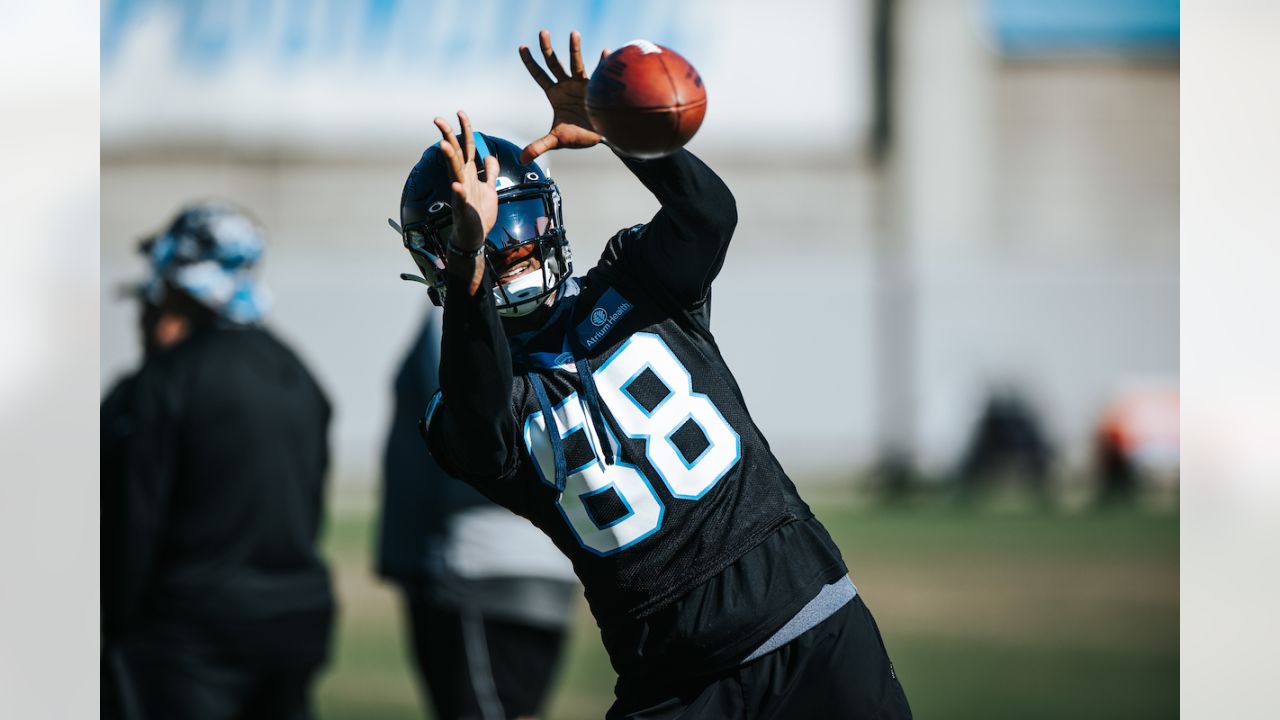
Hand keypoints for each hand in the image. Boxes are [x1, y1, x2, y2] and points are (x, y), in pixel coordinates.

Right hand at [433, 111, 499, 254]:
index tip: (460, 112)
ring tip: (444, 145)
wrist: (474, 235)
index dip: (465, 129)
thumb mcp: (490, 188)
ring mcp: (461, 192)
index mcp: (469, 173)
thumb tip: (490, 156)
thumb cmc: (479, 212)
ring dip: (449, 158)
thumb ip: (491, 172)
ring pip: (454, 172)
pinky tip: (456, 186)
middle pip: (456, 154)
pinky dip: (458, 192)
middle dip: (448, 136)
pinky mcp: (463, 208)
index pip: (467, 147)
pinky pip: (460, 199)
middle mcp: (462, 179)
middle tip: (438, 119)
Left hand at [518, 30, 609, 163]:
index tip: (522, 47)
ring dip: (574, 49)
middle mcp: (567, 85)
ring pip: (576, 63)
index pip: (539, 75)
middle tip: (542, 32)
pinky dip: (603, 64)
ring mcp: (582, 84)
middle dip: (547, 48)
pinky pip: (600, 73)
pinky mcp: (598, 87)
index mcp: (555, 95)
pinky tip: (607, 53)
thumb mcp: (557, 140)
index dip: (530, 62)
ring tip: (573, 34)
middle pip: (554, 63)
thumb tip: (522, 160)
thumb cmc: (578, 137)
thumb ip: (539, 146)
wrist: (600, 137)